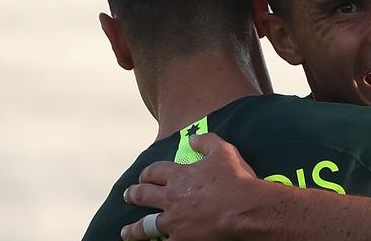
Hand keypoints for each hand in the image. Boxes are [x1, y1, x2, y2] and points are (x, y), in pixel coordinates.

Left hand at [120, 133, 259, 240]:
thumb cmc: (235, 180)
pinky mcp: (181, 239)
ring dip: (134, 229)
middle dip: (134, 195)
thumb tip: (192, 138)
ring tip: (126, 231)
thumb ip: (206, 142)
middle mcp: (171, 197)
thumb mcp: (223, 151)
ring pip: (145, 226)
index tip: (144, 176)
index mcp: (180, 175)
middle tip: (128, 195)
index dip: (147, 173)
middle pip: (143, 195)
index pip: (155, 171)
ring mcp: (174, 221)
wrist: (244, 208)